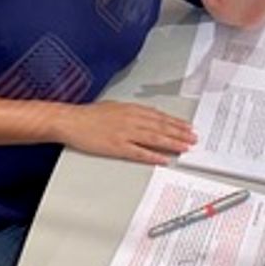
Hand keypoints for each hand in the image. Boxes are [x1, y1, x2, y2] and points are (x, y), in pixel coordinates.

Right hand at [53, 102, 196, 164]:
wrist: (71, 120)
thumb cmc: (90, 114)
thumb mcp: (115, 106)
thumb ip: (133, 112)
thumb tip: (148, 115)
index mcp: (131, 109)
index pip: (159, 116)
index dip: (175, 122)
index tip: (187, 127)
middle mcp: (131, 120)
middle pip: (161, 127)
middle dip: (179, 133)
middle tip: (193, 138)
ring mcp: (125, 133)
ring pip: (154, 139)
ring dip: (172, 144)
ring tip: (185, 148)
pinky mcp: (117, 147)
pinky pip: (139, 153)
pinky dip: (153, 156)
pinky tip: (163, 159)